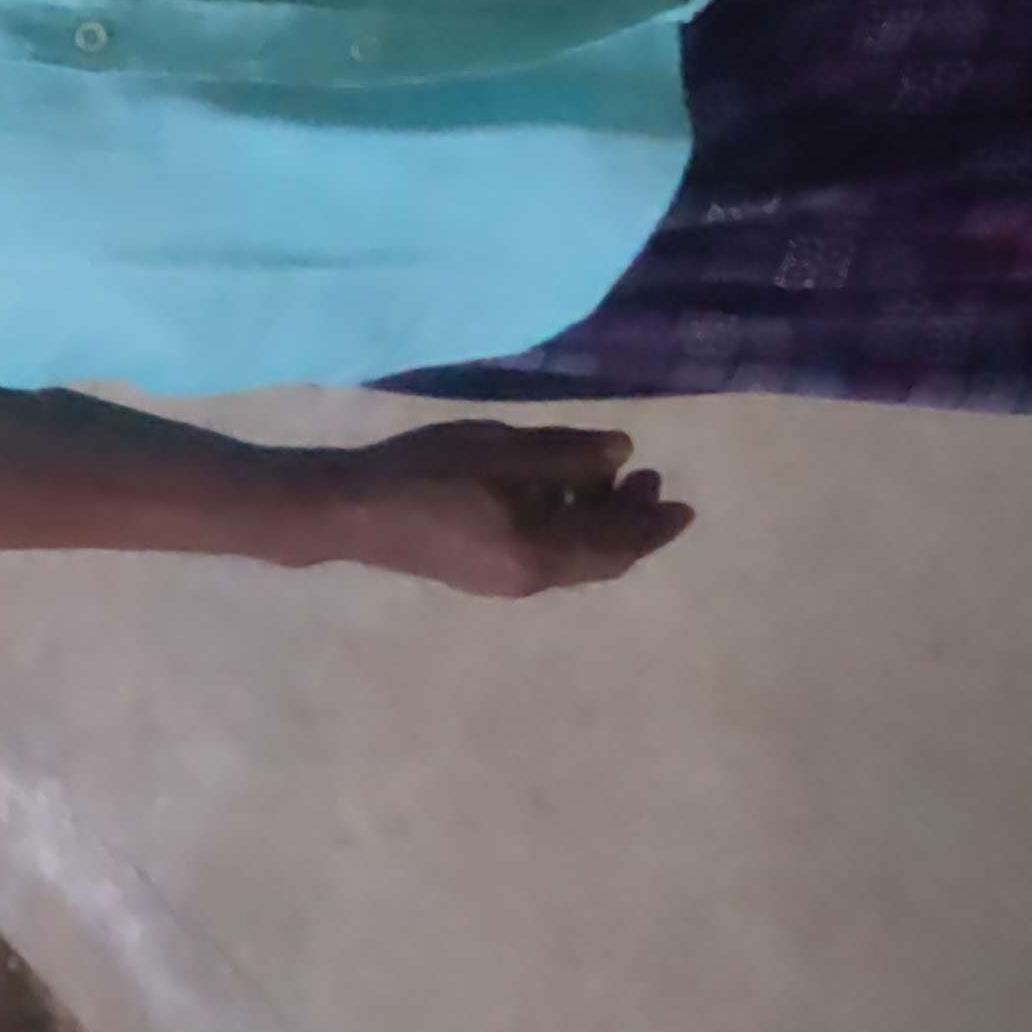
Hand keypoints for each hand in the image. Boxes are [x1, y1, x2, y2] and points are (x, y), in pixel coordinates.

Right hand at [322, 421, 693, 595]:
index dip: (652, 527)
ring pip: (568, 555)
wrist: (349, 510)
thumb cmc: (428, 475)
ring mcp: (499, 579)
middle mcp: (528, 579)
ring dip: (593, 518)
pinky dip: (562, 524)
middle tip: (646, 479)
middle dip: (626, 519)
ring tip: (601, 476)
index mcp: (541, 555)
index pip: (616, 548)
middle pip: (596, 557)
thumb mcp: (502, 452)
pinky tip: (550, 491)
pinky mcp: (475, 569)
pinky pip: (540, 552)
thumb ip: (565, 454)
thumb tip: (621, 453)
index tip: (682, 505)